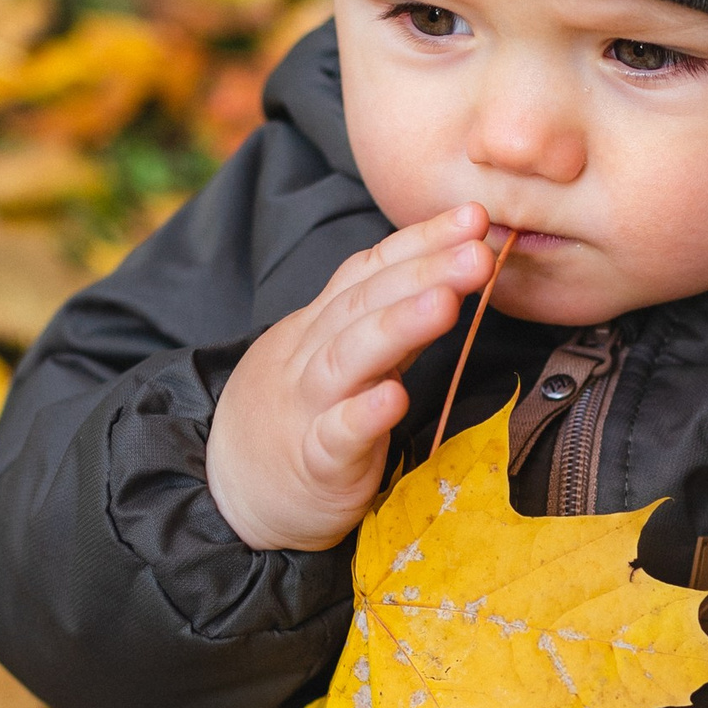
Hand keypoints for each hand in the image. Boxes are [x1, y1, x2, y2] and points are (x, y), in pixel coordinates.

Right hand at [207, 203, 501, 551]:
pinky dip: (364, 415)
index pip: (369, 271)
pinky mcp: (313, 462)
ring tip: (447, 301)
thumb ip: (385, 324)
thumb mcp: (336, 360)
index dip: (419, 241)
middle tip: (477, 250)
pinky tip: (395, 398)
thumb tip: (449, 280)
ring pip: (349, 357)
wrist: (230, 491)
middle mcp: (310, 356)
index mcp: (320, 326)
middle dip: (423, 271)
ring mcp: (308, 407)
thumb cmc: (299, 420)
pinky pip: (336, 435)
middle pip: (364, 303)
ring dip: (399, 326)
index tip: (473, 217)